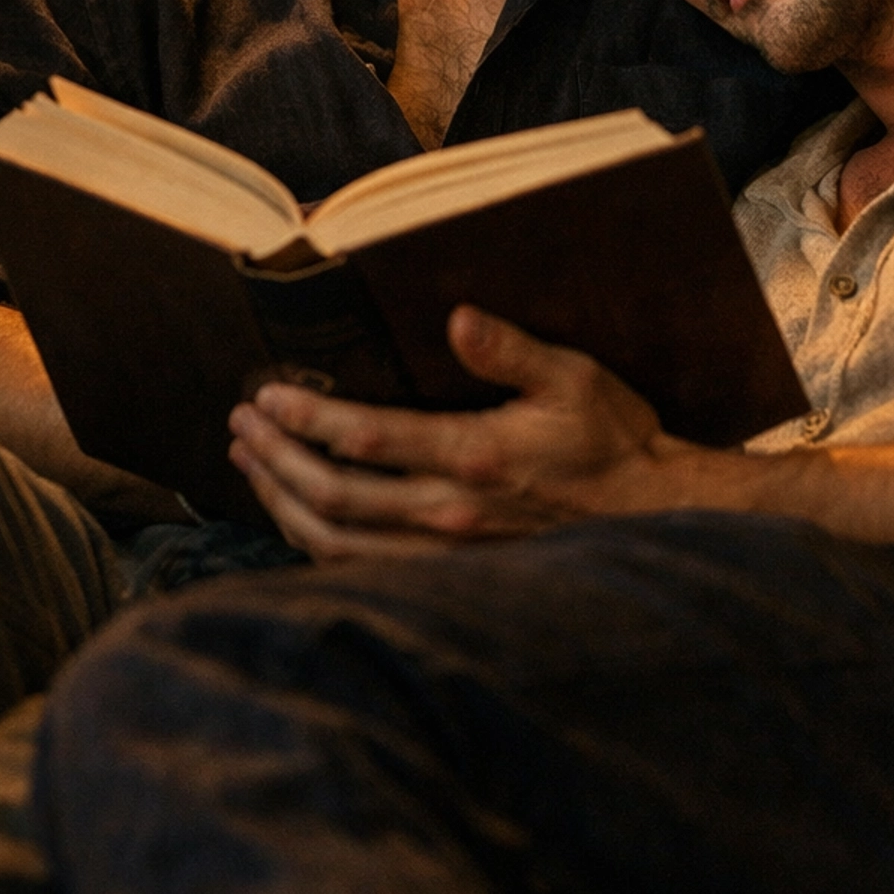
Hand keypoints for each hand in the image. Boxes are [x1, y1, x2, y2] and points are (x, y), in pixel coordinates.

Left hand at [226, 304, 695, 559]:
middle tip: (240, 426)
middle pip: (333, 498)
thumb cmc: (612, 441)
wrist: (653, 517)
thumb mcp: (573, 378)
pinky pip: (364, 569)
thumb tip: (458, 317)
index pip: (365, 440)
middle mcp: (449, 513)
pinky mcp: (452, 576)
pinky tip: (299, 516)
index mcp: (473, 457)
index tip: (264, 398)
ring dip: (284, 503)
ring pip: (338, 544)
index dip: (306, 420)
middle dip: (275, 461)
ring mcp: (447, 554)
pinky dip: (318, 544)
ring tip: (252, 465)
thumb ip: (509, 350)